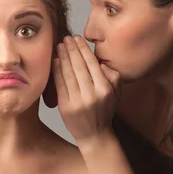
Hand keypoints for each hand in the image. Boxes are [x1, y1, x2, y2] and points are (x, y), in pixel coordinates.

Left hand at [52, 35, 120, 149]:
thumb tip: (101, 62)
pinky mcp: (65, 107)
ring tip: (59, 46)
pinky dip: (57, 71)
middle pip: (78, 66)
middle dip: (71, 49)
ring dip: (63, 57)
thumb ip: (113, 76)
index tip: (77, 38)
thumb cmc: (105, 111)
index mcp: (104, 90)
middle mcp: (91, 95)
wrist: (94, 136)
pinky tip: (55, 61)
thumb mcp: (117, 94)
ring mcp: (77, 102)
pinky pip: (60, 85)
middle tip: (66, 37)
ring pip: (68, 74)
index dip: (83, 49)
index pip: (92, 64)